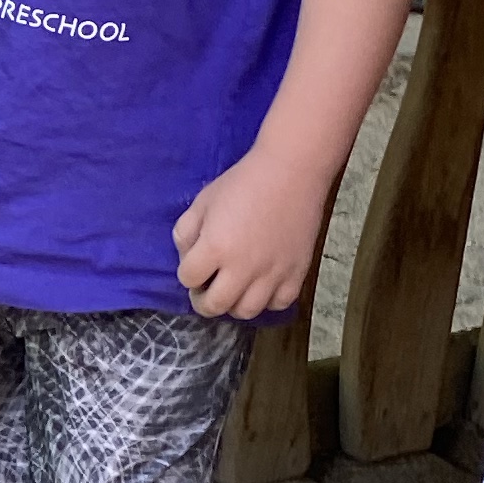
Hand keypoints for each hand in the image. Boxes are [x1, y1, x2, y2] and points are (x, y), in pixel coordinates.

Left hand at [172, 146, 331, 321]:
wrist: (291, 171)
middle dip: (204, 300)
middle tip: (207, 287)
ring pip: (246, 311)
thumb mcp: (203, 201)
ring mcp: (272, 274)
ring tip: (235, 288)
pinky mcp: (297, 273)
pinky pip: (278, 304)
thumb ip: (186, 232)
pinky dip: (267, 300)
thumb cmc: (244, 182)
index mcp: (216, 247)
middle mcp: (243, 267)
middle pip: (214, 306)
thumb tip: (187, 258)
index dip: (187, 273)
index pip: (188, 279)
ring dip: (234, 303)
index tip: (195, 265)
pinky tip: (263, 285)